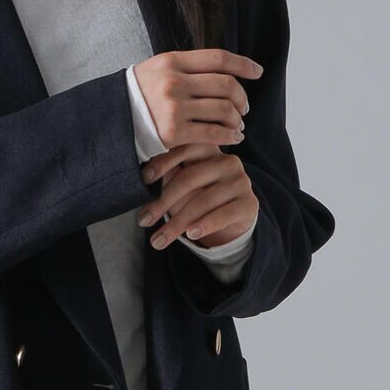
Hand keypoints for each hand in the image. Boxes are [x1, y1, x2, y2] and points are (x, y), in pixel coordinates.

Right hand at [132, 47, 261, 150]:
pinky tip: (233, 138)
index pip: (218, 58)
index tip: (257, 72)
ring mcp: (174, 107)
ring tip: (238, 125)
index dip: (243, 64)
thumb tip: (224, 71)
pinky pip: (213, 133)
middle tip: (244, 108)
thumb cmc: (137, 95)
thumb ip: (186, 67)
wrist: (110, 121)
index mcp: (171, 61)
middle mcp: (174, 82)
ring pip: (224, 110)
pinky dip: (229, 136)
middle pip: (226, 85)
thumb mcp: (157, 69)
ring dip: (237, 119)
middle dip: (242, 97)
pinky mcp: (173, 132)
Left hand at [135, 141, 259, 248]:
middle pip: (189, 179)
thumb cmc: (201, 197)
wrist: (233, 220)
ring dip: (176, 223)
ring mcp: (241, 182)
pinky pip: (222, 215)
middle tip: (143, 221)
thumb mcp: (184, 185)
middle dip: (162, 203)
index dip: (162, 163)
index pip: (184, 150)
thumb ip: (168, 175)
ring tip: (158, 240)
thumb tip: (140, 179)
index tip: (143, 179)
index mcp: (209, 150)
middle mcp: (228, 162)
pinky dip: (204, 225)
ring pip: (202, 202)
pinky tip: (190, 234)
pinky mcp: (249, 203)